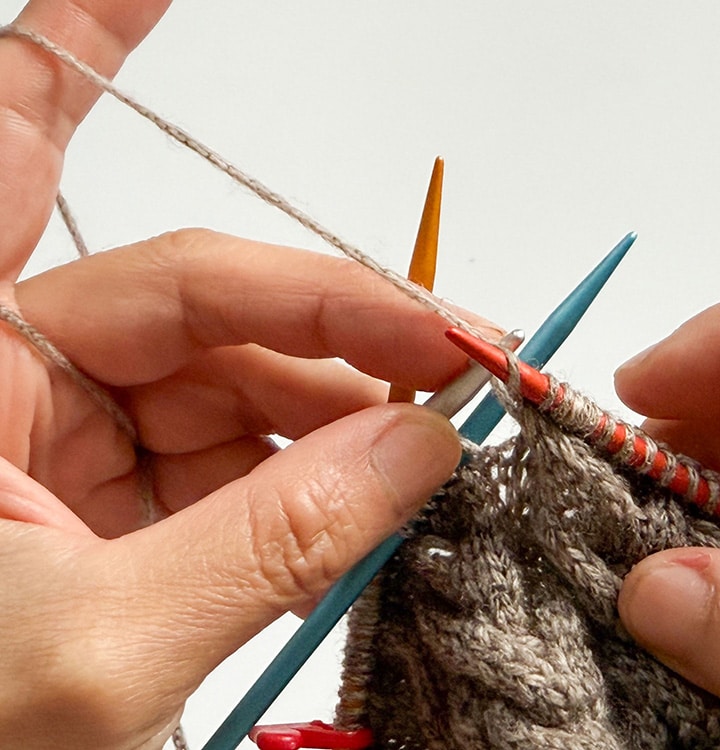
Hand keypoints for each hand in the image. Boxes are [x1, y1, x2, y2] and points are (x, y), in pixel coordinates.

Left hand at [1, 2, 475, 746]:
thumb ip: (270, 544)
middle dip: (340, 327)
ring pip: (236, 385)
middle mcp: (6, 377)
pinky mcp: (107, 496)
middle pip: (201, 302)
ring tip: (436, 459)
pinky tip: (375, 497)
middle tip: (460, 362)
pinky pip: (234, 454)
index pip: (18, 153)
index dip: (88, 52)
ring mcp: (62, 437)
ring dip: (343, 421)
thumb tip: (421, 451)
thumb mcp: (101, 653)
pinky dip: (311, 478)